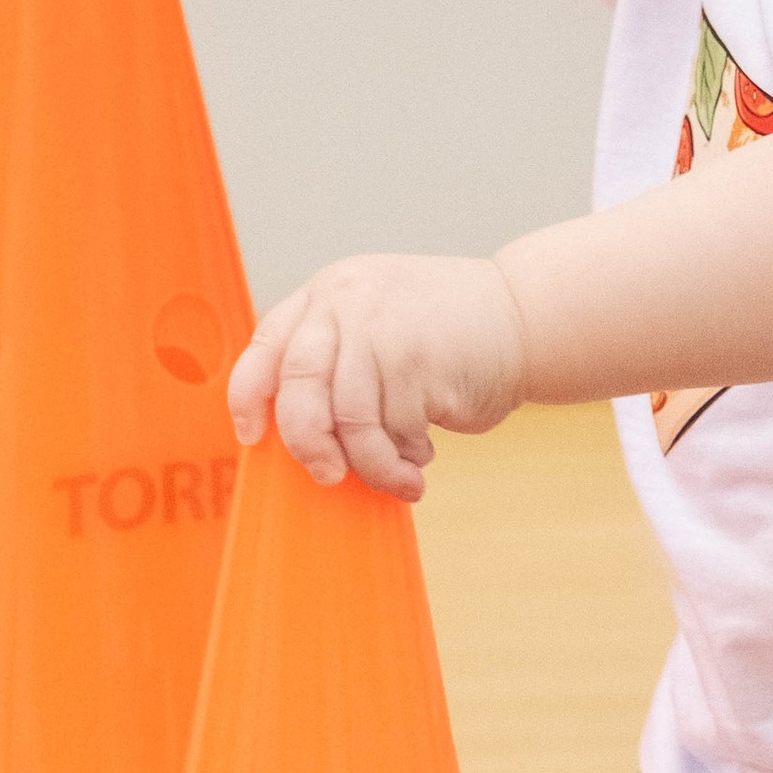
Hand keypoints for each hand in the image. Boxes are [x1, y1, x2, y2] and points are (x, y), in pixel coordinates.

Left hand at [229, 256, 529, 499]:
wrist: (524, 316)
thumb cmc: (448, 332)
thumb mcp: (379, 319)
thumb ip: (337, 356)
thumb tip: (299, 434)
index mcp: (328, 293)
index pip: (266, 346)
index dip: (248, 396)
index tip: (252, 436)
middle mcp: (347, 305)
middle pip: (299, 388)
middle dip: (307, 443)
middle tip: (326, 475)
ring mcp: (381, 331)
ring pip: (349, 420)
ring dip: (371, 463)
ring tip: (397, 479)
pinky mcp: (417, 363)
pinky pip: (394, 430)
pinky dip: (405, 457)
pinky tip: (423, 454)